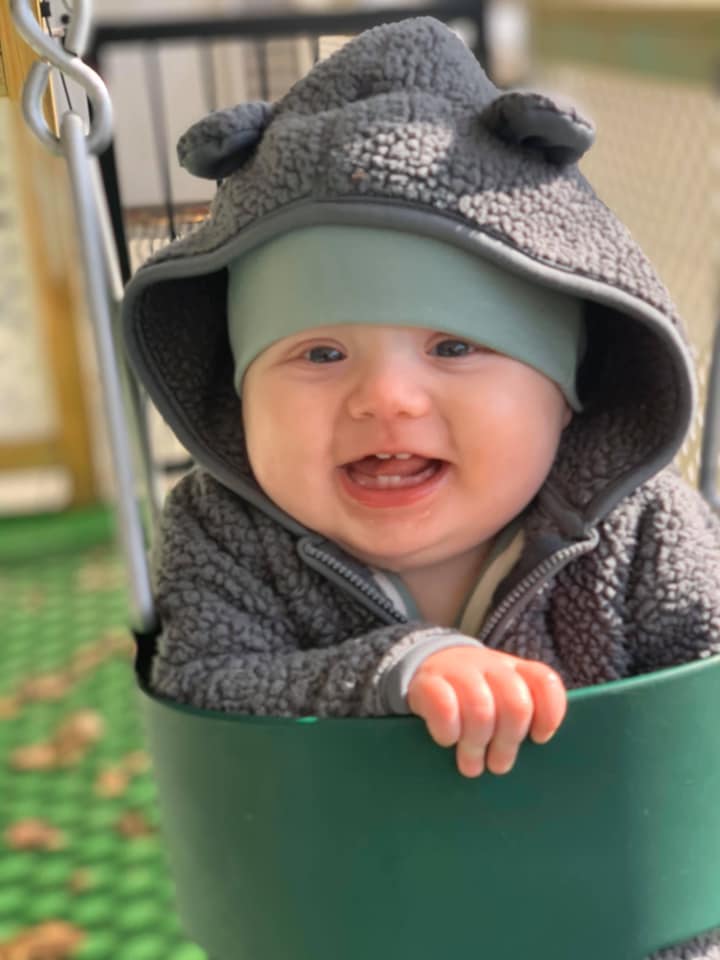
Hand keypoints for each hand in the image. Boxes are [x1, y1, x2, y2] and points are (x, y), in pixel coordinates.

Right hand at [407, 645, 566, 777]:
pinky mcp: (428, 681)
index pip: (545, 682)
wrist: (427, 671)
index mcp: (516, 670)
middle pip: (516, 704)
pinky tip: (447, 741)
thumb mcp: (500, 700)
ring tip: (472, 765)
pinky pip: (445, 707)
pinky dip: (448, 731)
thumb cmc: (474, 699)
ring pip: (481, 709)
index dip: (549, 714)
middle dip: (509, 742)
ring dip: (477, 745)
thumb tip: (536, 753)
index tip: (539, 739)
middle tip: (497, 765)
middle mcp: (491, 666)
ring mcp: (459, 670)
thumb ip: (520, 718)